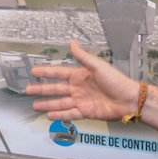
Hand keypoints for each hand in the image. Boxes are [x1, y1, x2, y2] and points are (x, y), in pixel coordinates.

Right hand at [24, 39, 138, 121]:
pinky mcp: (85, 112)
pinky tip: (49, 116)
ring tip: (34, 106)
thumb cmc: (116, 81)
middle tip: (28, 90)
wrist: (129, 99)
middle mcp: (78, 88)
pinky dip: (59, 115)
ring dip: (47, 104)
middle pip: (55, 89)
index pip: (58, 73)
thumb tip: (72, 42)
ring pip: (59, 102)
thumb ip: (83, 56)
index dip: (46, 72)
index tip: (34, 71)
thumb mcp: (98, 66)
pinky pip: (69, 113)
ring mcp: (80, 101)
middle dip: (41, 90)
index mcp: (80, 75)